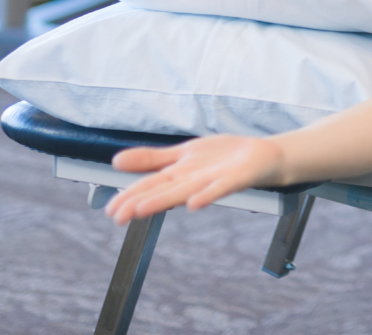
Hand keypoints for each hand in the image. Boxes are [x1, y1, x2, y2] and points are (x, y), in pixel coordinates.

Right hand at [104, 135, 286, 223]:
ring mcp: (214, 180)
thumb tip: (116, 161)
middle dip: (141, 203)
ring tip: (141, 211)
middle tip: (117, 217)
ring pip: (185, 192)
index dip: (130, 196)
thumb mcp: (183, 153)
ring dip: (164, 201)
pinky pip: (220, 188)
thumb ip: (152, 159)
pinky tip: (194, 204)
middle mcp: (194, 181)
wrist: (262, 157)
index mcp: (180, 174)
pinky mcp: (235, 178)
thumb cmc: (221, 158)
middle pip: (164, 191)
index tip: (109, 211)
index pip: (150, 185)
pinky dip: (207, 195)